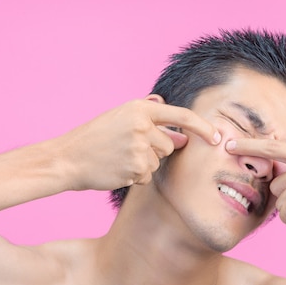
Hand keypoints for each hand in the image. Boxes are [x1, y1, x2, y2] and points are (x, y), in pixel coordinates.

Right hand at [52, 96, 220, 191]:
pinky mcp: (136, 168)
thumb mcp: (120, 117)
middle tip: (126, 149)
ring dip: (143, 165)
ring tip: (118, 158)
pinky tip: (116, 169)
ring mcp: (139, 147)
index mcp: (139, 108)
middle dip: (155, 150)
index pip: (181, 115)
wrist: (68, 158)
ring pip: (158, 162)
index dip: (202, 127)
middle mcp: (142, 125)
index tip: (217, 137)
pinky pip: (147, 176)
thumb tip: (181, 134)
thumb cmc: (94, 137)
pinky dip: (135, 176)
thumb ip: (150, 119)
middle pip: (169, 145)